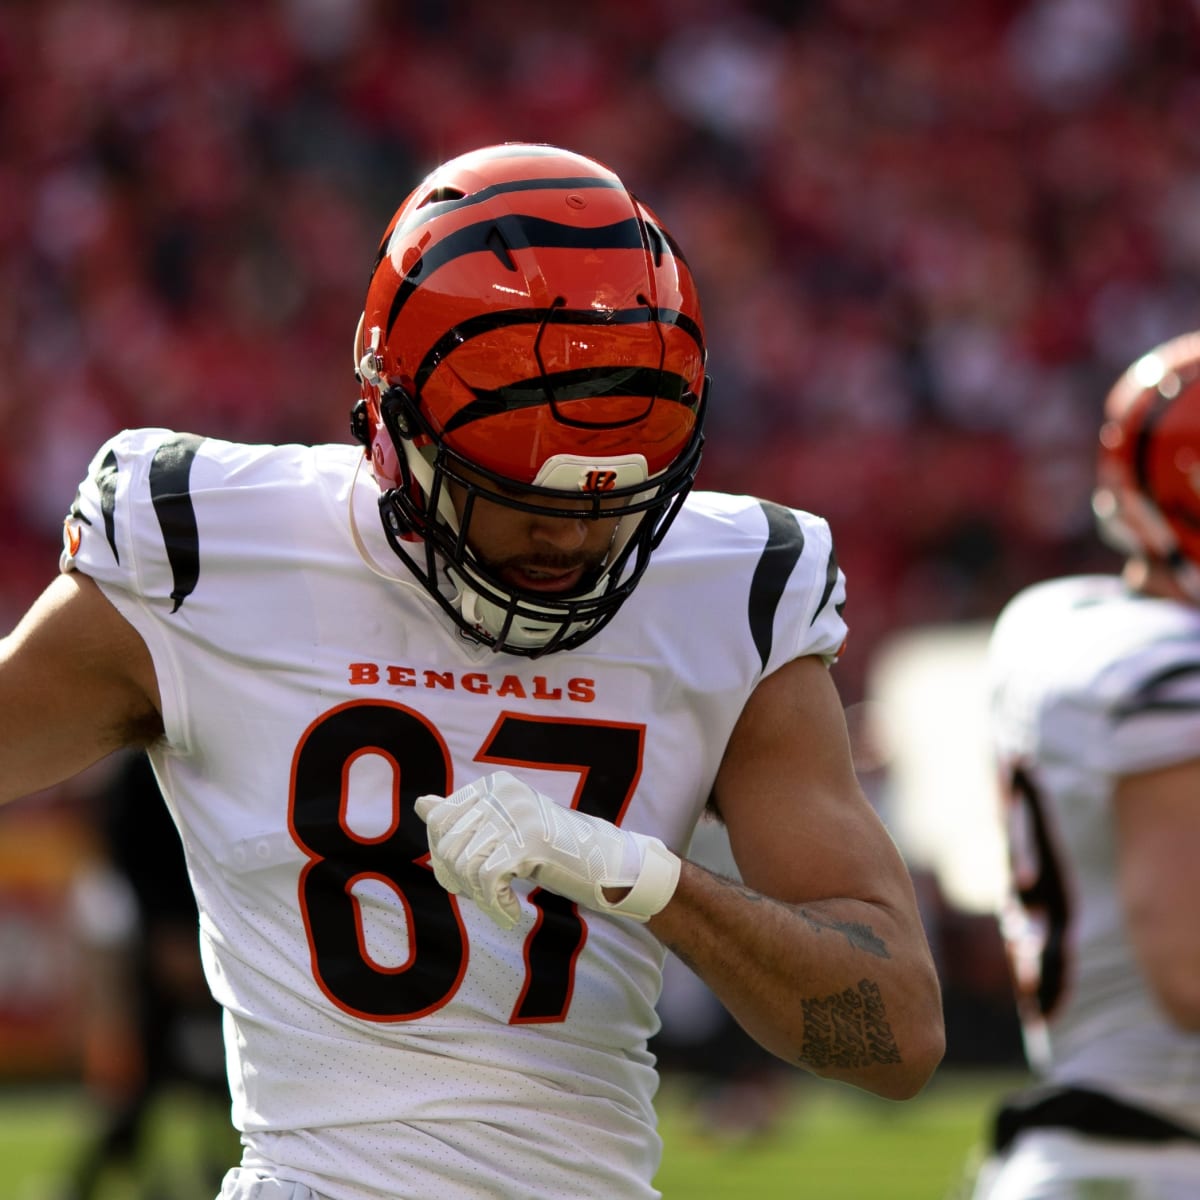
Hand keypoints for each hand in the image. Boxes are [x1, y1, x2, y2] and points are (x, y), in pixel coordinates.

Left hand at [414, 771, 680, 929]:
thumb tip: (421, 804)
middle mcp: (504, 793)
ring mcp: (518, 816)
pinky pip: (487, 881)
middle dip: (456, 878)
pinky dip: (495, 906)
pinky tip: (512, 915)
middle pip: (449, 843)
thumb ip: (464, 816)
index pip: (440, 819)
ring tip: (498, 905)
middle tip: (482, 896)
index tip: (465, 878)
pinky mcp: (529, 843)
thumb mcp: (507, 828)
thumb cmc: (557, 851)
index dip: (443, 856)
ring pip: (465, 864)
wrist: (610, 866)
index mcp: (496, 784)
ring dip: (478, 896)